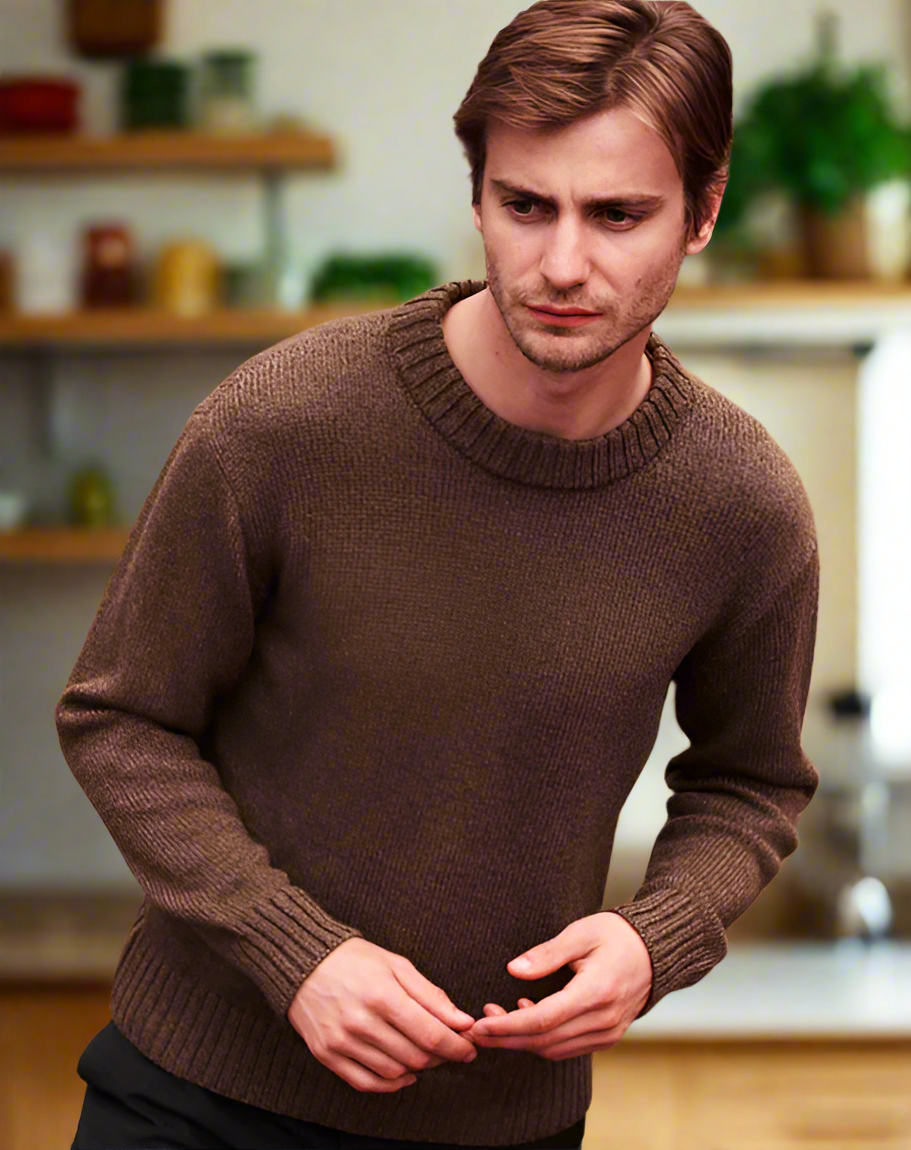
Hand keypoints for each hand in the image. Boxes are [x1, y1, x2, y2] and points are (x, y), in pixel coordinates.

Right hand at [287, 937, 477, 1092]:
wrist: (303, 962)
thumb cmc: (354, 960)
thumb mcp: (396, 965)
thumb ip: (431, 995)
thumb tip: (462, 1021)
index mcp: (381, 995)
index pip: (430, 1034)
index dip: (456, 1046)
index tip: (469, 1047)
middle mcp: (360, 1022)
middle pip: (415, 1056)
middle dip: (441, 1056)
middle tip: (449, 1047)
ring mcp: (341, 1042)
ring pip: (394, 1071)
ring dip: (417, 1067)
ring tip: (425, 1053)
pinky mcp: (327, 1055)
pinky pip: (366, 1083)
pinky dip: (390, 1084)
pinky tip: (403, 1073)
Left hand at [465, 912, 652, 1060]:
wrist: (656, 950)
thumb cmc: (617, 936)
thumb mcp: (581, 933)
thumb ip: (547, 954)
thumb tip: (513, 970)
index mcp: (596, 992)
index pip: (543, 1020)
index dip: (507, 1026)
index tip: (479, 1024)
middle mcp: (603, 1020)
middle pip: (544, 1041)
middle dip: (506, 1037)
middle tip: (476, 1026)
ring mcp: (608, 1033)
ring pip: (554, 1050)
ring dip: (521, 1041)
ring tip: (496, 1019)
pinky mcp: (607, 1037)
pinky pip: (568, 1048)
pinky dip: (543, 1040)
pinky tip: (526, 1016)